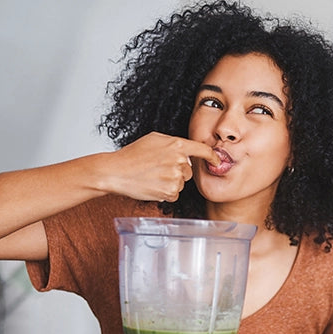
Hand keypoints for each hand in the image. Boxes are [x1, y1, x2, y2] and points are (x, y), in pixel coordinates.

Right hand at [100, 132, 219, 201]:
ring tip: (152, 177)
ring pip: (181, 183)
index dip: (212, 157)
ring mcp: (175, 177)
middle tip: (158, 169)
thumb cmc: (132, 154)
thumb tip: (187, 150)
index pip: (203, 150)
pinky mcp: (169, 192)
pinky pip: (174, 194)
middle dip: (178, 171)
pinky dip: (165, 193)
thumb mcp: (154, 139)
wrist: (115, 172)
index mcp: (177, 145)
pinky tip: (152, 186)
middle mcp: (179, 161)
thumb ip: (174, 143)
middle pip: (189, 171)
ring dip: (170, 182)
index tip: (217, 161)